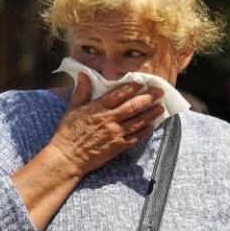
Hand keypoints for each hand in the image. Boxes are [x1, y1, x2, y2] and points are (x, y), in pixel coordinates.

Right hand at [48, 73, 165, 175]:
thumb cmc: (68, 132)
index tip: (142, 83)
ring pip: (138, 122)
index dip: (132, 88)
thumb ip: (81, 91)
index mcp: (98, 108)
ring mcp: (115, 134)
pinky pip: (135, 138)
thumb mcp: (71, 109)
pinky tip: (152, 126)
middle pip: (133, 107)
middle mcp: (109, 119)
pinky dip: (145, 132)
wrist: (68, 157)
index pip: (118, 94)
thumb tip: (84, 74)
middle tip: (160, 92)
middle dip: (148, 98)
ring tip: (161, 107)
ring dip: (151, 114)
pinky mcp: (118, 147)